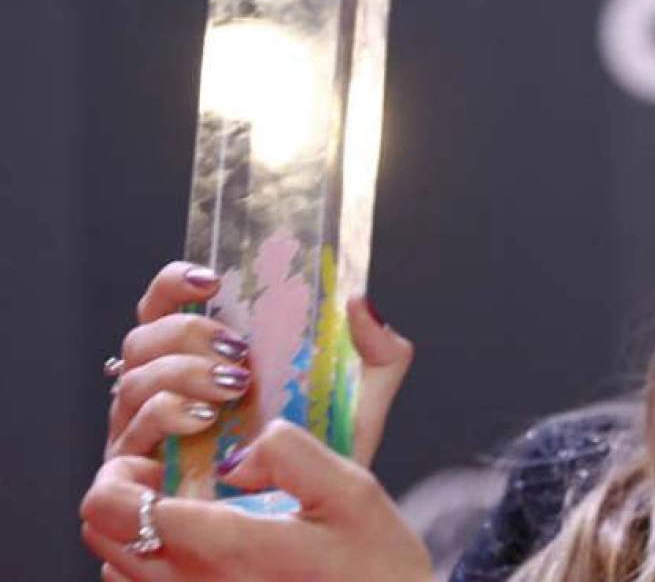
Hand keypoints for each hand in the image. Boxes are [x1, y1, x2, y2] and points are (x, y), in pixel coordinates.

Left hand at [80, 420, 430, 580]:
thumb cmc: (376, 567)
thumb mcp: (354, 494)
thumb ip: (293, 455)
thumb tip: (240, 451)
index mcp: (229, 549)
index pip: (123, 507)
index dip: (127, 470)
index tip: (163, 454)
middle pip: (100, 533)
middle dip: (123, 493)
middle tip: (170, 474)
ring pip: (114, 564)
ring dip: (134, 529)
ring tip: (187, 508)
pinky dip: (151, 562)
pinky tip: (200, 546)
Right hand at [105, 261, 412, 465]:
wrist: (309, 519)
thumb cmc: (323, 451)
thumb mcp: (359, 397)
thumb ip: (376, 349)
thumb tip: (361, 304)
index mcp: (205, 354)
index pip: (168, 304)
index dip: (177, 283)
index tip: (212, 280)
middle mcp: (166, 385)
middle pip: (145, 338)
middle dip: (186, 333)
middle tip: (238, 351)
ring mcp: (146, 426)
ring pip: (134, 380)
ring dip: (182, 373)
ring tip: (234, 386)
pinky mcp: (137, 469)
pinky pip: (132, 432)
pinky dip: (166, 416)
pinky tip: (205, 421)